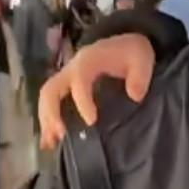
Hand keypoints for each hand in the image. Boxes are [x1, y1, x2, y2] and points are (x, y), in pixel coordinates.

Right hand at [39, 34, 155, 147]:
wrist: (126, 45)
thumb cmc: (133, 53)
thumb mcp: (142, 58)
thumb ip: (139, 76)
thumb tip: (134, 96)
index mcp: (89, 61)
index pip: (79, 79)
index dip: (82, 101)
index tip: (92, 121)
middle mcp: (72, 69)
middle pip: (51, 89)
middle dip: (52, 112)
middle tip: (62, 134)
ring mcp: (67, 79)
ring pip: (47, 98)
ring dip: (47, 120)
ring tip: (51, 143)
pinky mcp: (67, 88)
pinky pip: (51, 103)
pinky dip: (48, 122)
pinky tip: (48, 141)